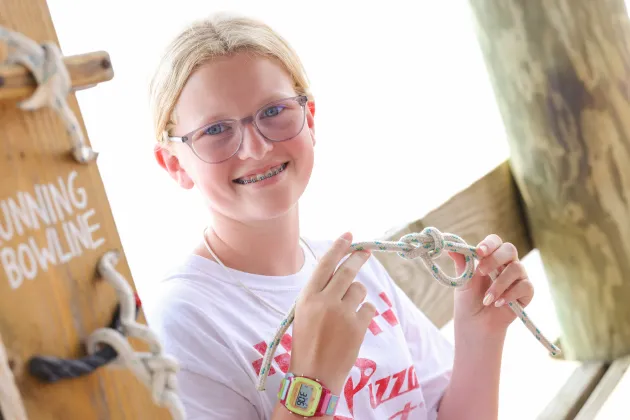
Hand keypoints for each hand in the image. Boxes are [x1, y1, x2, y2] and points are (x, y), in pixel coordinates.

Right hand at [289, 232, 374, 394]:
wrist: (313, 377)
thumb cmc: (306, 345)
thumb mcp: (303, 314)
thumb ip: (319, 293)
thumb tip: (339, 274)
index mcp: (307, 297)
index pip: (325, 264)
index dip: (338, 247)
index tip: (349, 236)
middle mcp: (324, 301)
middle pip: (347, 271)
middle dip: (358, 258)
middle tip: (365, 251)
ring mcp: (342, 314)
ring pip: (359, 290)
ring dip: (358, 296)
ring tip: (348, 312)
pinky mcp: (357, 327)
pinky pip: (368, 309)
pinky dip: (365, 314)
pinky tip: (354, 327)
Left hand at [449, 234, 533, 335]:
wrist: (476, 324)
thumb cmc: (469, 300)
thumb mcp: (463, 281)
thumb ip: (462, 264)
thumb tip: (450, 248)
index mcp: (490, 257)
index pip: (495, 241)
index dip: (489, 244)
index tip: (479, 251)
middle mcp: (506, 264)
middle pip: (509, 249)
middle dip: (495, 259)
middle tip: (481, 272)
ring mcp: (518, 277)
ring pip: (517, 268)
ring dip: (499, 284)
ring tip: (487, 299)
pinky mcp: (526, 292)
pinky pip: (525, 286)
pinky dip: (510, 295)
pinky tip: (498, 303)